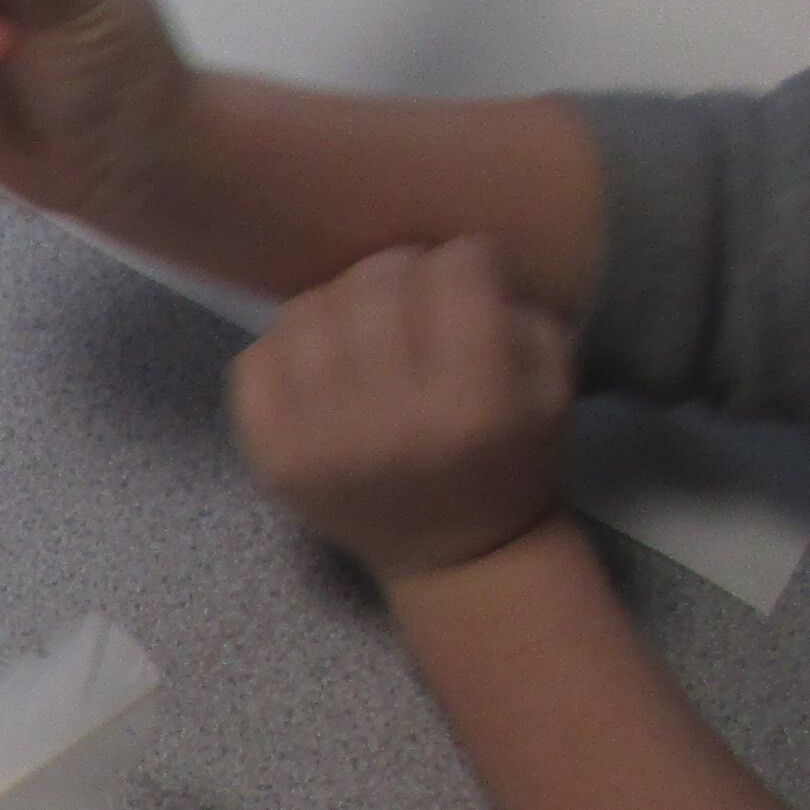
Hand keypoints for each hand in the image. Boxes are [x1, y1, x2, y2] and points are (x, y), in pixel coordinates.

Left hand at [230, 241, 574, 583]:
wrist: (458, 556)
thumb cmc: (513, 459)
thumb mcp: (553, 385)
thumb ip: (517, 307)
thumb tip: (449, 253)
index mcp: (476, 406)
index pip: (455, 272)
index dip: (469, 261)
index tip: (472, 280)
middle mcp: (392, 424)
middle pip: (376, 281)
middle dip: (403, 271)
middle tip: (414, 296)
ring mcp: (321, 443)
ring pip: (308, 308)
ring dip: (341, 302)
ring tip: (367, 326)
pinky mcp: (272, 460)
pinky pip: (255, 358)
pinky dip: (287, 346)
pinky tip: (323, 364)